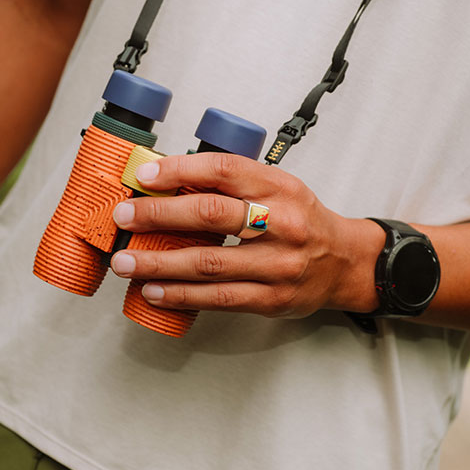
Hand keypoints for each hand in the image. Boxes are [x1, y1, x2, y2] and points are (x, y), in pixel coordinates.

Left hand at [108, 153, 382, 317]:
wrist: (346, 263)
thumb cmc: (301, 221)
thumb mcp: (276, 188)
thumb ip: (229, 184)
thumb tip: (166, 180)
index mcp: (279, 188)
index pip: (224, 170)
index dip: (181, 170)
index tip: (145, 174)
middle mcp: (281, 224)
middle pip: (211, 215)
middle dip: (159, 214)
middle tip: (123, 216)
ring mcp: (277, 266)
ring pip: (208, 263)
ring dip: (159, 263)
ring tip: (125, 262)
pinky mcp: (271, 300)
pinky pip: (217, 298)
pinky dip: (180, 295)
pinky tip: (153, 290)